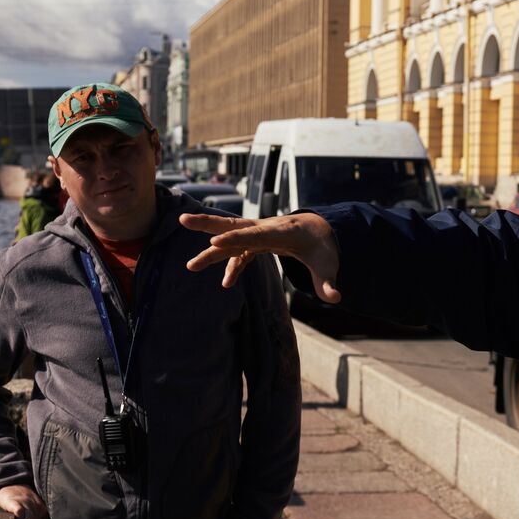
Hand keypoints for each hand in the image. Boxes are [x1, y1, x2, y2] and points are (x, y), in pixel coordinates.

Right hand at [180, 212, 341, 299]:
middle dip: (208, 224)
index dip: (235, 238)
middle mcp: (265, 230)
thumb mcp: (328, 264)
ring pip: (229, 239)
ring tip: (190, 266)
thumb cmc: (322, 247)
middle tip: (183, 220)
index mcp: (281, 232)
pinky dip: (231, 267)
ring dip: (210, 251)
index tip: (215, 242)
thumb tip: (336, 298)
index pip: (254, 235)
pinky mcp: (256, 244)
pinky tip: (226, 283)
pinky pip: (238, 254)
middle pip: (233, 226)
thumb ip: (327, 282)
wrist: (318, 231)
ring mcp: (258, 236)